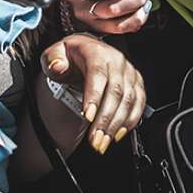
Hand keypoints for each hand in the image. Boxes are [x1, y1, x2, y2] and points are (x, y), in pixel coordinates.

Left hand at [41, 34, 145, 153]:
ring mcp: (129, 72)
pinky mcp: (136, 83)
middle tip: (94, 139)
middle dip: (105, 119)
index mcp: (96, 53)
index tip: (88, 116)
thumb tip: (57, 66)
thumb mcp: (55, 54)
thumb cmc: (71, 56)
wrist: (87, 50)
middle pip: (115, 91)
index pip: (97, 74)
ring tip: (102, 142)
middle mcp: (117, 61)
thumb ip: (53, 60)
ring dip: (116, 125)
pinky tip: (117, 134)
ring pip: (129, 100)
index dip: (94, 96)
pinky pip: (139, 103)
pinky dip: (130, 121)